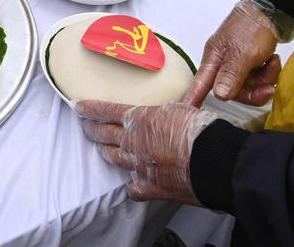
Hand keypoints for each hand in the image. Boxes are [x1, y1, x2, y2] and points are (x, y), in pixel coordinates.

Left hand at [76, 101, 221, 203]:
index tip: (78, 107)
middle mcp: (136, 143)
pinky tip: (131, 183)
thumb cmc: (202, 131)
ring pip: (115, 158)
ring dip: (105, 151)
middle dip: (92, 130)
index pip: (106, 112)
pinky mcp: (153, 187)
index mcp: (140, 120)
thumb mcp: (180, 108)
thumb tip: (162, 114)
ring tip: (101, 148)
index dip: (90, 109)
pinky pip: (135, 187)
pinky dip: (131, 184)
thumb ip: (163, 113)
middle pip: (105, 135)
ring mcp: (142, 166)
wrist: (215, 161)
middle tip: (86, 127)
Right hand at [180, 0, 281, 106]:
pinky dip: (268, 72)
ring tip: (272, 64)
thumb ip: (231, 75)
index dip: (193, 98)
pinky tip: (272, 60)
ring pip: (248, 85)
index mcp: (214, 59)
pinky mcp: (249, 62)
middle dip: (253, 90)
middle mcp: (223, 63)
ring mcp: (237, 63)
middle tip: (267, 86)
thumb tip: (219, 95)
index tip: (185, 110)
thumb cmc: (252, 26)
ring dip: (264, 79)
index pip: (201, 83)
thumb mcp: (243, 52)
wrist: (271, 11)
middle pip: (232, 91)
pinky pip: (257, 78)